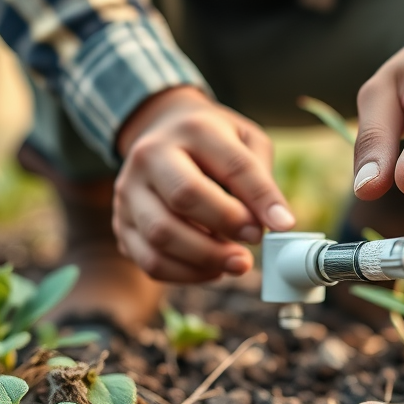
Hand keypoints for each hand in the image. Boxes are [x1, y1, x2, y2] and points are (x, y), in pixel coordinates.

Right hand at [113, 86, 294, 282]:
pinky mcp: (120, 223)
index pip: (232, 165)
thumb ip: (261, 178)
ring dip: (206, 258)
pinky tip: (212, 270)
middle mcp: (151, 155)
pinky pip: (149, 260)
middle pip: (186, 197)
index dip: (260, 198)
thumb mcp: (245, 139)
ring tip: (238, 262)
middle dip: (227, 226)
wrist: (160, 131)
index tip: (283, 225)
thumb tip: (278, 223)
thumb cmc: (213, 141)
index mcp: (192, 129)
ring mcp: (129, 190)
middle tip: (255, 242)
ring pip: (161, 235)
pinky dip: (185, 274)